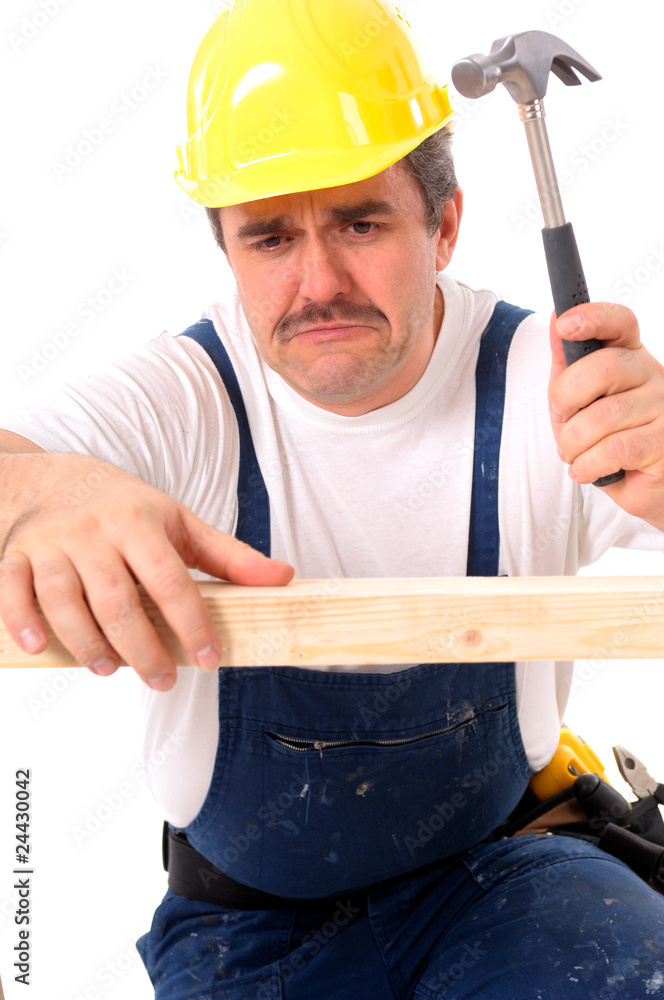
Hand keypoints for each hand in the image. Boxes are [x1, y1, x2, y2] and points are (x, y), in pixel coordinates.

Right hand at [0, 452, 293, 689]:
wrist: (53, 480)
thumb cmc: (125, 508)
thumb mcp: (180, 522)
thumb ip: (229, 555)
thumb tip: (283, 577)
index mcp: (138, 523)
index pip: (169, 578)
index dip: (191, 622)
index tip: (209, 657)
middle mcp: (93, 533)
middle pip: (117, 599)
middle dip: (142, 648)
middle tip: (163, 680)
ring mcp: (52, 545)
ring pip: (66, 601)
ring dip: (88, 643)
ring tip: (111, 670)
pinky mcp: (17, 557)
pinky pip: (13, 591)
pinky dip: (23, 621)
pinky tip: (42, 648)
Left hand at [548, 302, 663, 529]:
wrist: (638, 484)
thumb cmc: (605, 437)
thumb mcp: (576, 399)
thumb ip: (566, 363)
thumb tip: (557, 320)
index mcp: (629, 355)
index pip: (620, 322)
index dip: (593, 318)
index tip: (565, 324)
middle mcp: (652, 374)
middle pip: (603, 368)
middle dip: (566, 398)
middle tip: (562, 417)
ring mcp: (663, 406)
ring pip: (602, 417)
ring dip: (574, 443)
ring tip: (576, 454)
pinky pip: (614, 449)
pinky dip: (588, 465)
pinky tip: (587, 469)